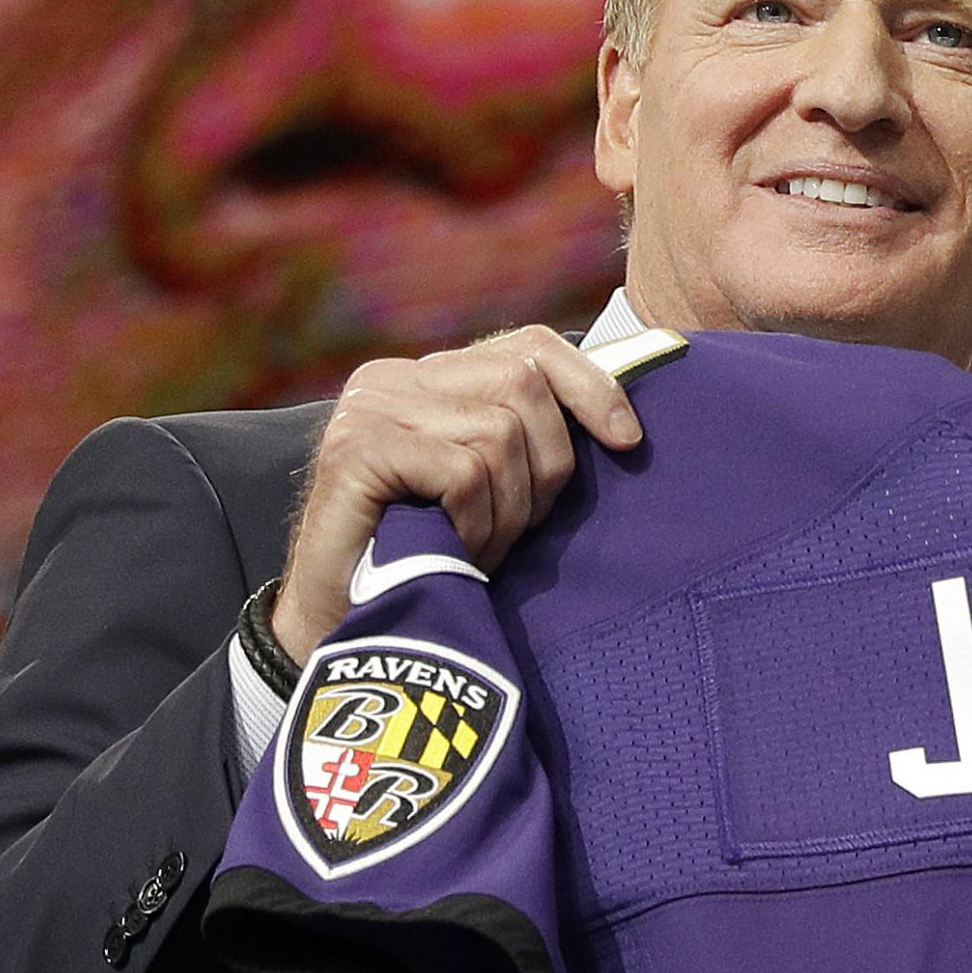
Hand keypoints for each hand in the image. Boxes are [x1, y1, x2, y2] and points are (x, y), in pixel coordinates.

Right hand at [268, 328, 642, 662]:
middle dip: (547, 467)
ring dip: (507, 510)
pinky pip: (463, 473)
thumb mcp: (492, 489)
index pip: (531, 346)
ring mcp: (370, 409)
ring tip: (477, 548)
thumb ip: (529, 439)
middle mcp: (394, 377)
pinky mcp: (356, 449)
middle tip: (519, 529)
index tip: (629, 441)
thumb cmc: (430, 561)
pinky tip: (452, 549)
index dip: (591, 386)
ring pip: (499, 433)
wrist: (342, 626)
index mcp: (431, 376)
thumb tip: (624, 420)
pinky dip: (474, 524)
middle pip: (523, 384)